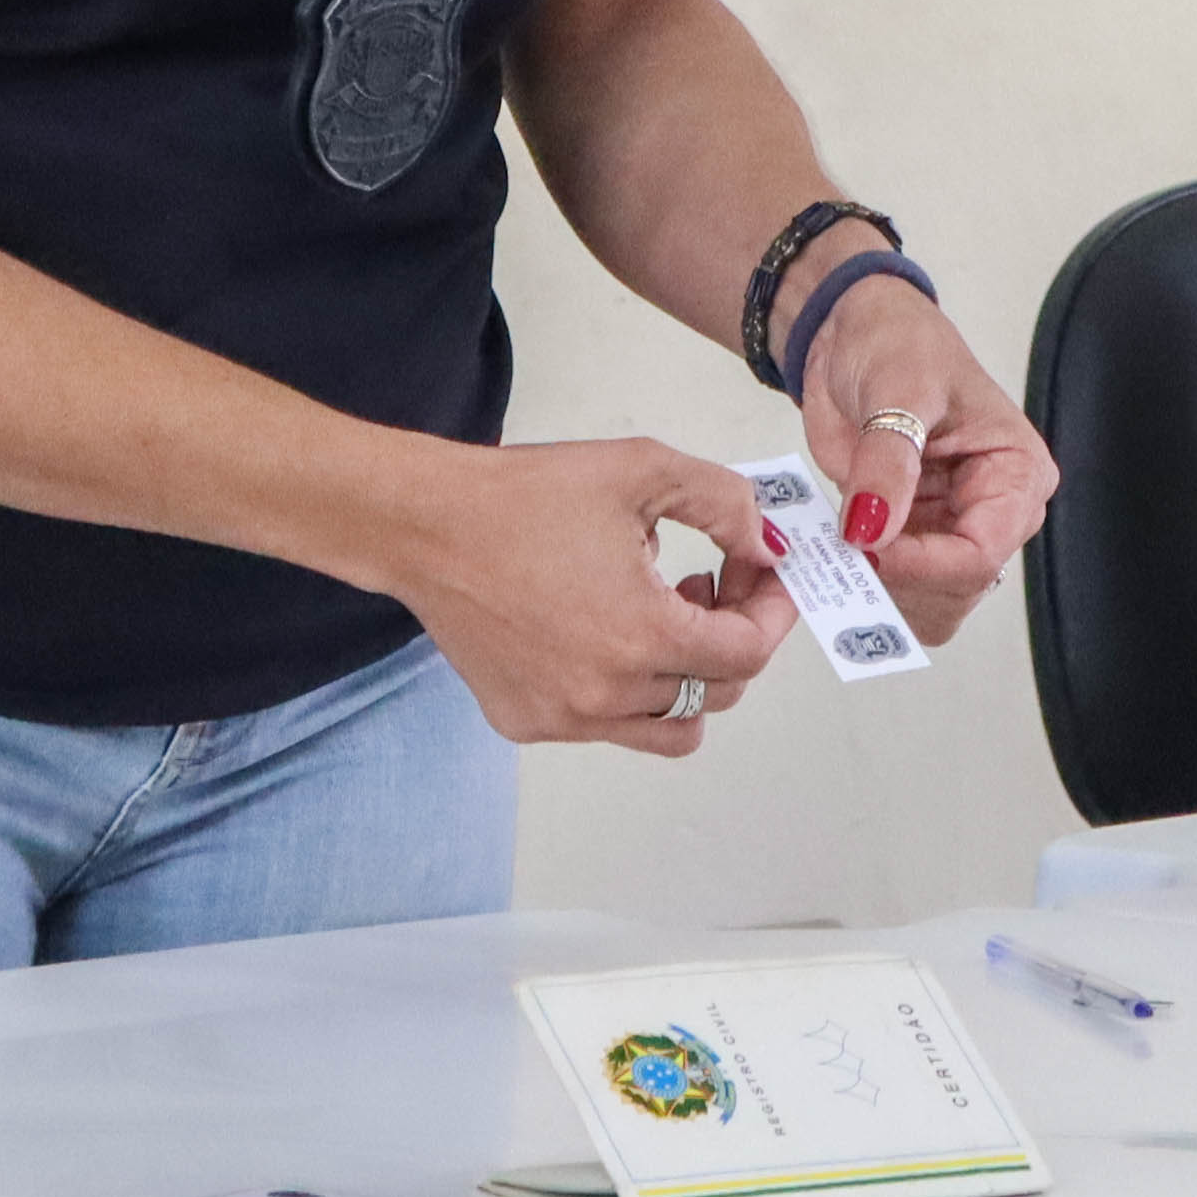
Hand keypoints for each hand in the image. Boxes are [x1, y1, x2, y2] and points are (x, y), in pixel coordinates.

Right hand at [392, 437, 793, 751]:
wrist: (424, 525)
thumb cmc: (524, 496)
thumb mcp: (643, 470)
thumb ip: (723, 503)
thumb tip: (766, 545)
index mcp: (643, 635)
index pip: (747, 653)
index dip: (772, 612)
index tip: (767, 579)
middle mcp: (608, 694)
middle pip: (717, 692)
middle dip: (733, 636)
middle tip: (713, 582)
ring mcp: (565, 719)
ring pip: (669, 726)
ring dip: (685, 674)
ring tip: (659, 610)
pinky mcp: (527, 722)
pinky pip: (608, 726)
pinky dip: (627, 690)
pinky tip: (602, 628)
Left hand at [791, 280, 1051, 647]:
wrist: (851, 336)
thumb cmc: (897, 343)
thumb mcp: (898, 387)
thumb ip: (887, 462)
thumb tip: (872, 531)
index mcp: (1016, 473)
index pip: (983, 550)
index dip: (924, 563)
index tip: (866, 547)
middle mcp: (992, 513)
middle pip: (958, 590)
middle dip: (901, 582)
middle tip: (844, 550)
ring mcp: (948, 532)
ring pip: (927, 605)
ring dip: (879, 591)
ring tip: (835, 548)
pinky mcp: (909, 540)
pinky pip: (892, 590)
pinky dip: (859, 585)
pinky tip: (832, 554)